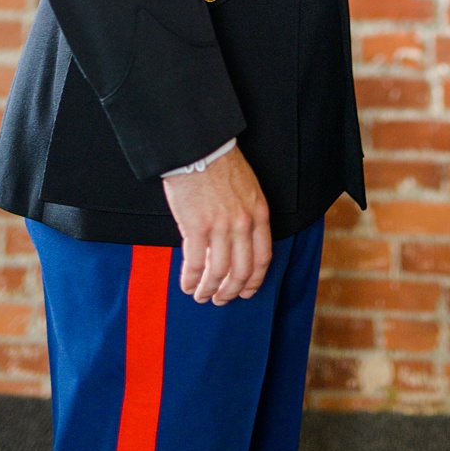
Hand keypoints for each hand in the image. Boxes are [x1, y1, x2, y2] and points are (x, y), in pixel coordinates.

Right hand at [161, 146, 271, 303]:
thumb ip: (247, 216)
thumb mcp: (248, 190)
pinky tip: (186, 284)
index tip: (246, 291)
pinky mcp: (196, 228)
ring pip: (218, 272)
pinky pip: (195, 264)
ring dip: (209, 289)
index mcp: (259, 214)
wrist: (201, 151)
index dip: (254, 280)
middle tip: (221, 300)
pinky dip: (190, 279)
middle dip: (231, 291)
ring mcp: (221, 228)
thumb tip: (236, 243)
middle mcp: (243, 224)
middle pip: (242, 270)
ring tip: (201, 296)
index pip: (263, 258)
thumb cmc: (222, 167)